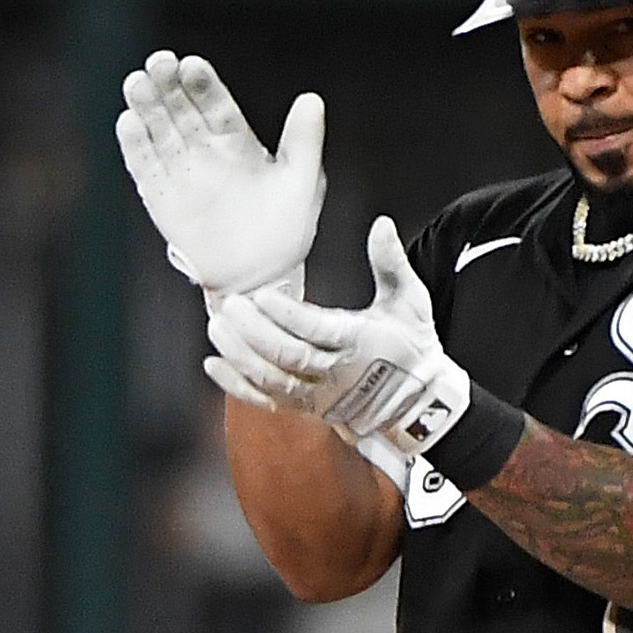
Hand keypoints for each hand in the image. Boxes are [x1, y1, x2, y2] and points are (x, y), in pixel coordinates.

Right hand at [115, 49, 325, 294]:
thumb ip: (304, 140)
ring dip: (148, 108)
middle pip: (184, 112)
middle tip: (158, 60)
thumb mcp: (302, 181)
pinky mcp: (164, 201)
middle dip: (170, 87)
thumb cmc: (287, 230)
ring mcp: (184, 176)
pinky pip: (146, 170)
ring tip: (137, 82)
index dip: (204, 85)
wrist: (263, 278)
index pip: (218, 107)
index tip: (191, 63)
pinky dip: (136, 147)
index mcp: (241, 145)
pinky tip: (128, 122)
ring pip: (161, 134)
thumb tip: (312, 99)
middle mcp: (208, 154)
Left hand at [203, 216, 470, 453]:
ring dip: (241, 356)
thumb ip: (391, 262)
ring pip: (272, 380)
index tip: (261, 296)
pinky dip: (237, 386)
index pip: (317, 330)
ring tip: (218, 328)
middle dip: (254, 332)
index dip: (287, 315)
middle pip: (288, 356)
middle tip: (231, 306)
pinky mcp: (306, 407)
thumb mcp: (410, 300)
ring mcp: (319, 393)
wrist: (417, 399)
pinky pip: (265, 401)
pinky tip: (214, 365)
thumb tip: (381, 225)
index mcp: (360, 341)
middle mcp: (336, 372)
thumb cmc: (411, 345)